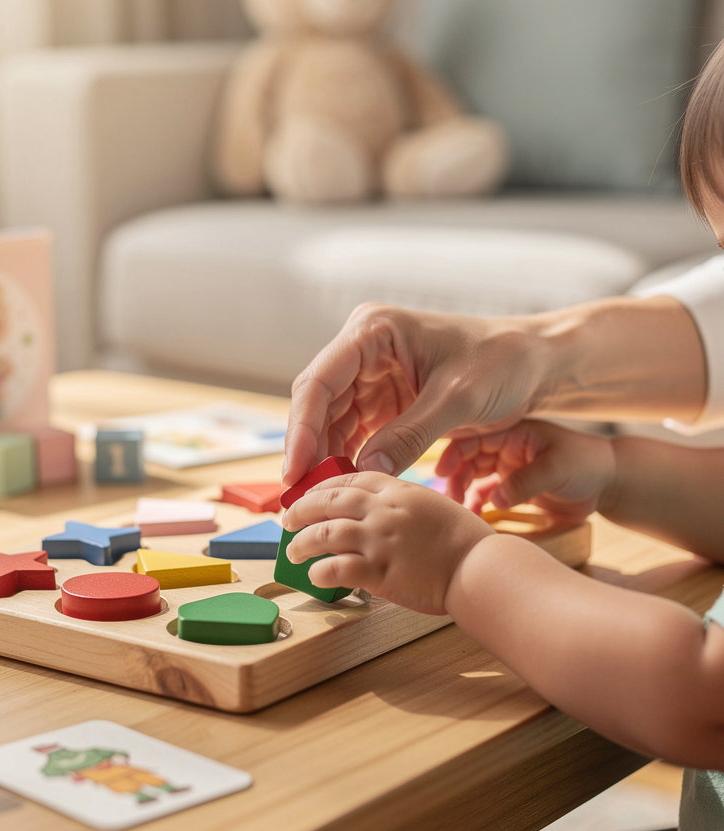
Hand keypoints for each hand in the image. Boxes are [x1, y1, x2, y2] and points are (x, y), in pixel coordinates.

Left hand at [281, 472, 493, 614]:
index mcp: (398, 490)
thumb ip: (401, 504)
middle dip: (301, 509)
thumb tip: (376, 514)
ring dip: (301, 542)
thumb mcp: (432, 505)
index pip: (349, 479)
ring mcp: (379, 540)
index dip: (322, 486)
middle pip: (328, 501)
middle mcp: (383, 510)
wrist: (481, 568)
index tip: (310, 495)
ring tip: (293, 550)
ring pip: (323, 534)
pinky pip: (336, 568)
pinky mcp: (379, 571)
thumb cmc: (465, 542)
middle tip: (287, 519)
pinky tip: (315, 576)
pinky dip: (320, 571)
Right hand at [284, 303, 542, 485]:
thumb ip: (409, 435)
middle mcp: (362, 350)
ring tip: (316, 499)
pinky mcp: (382, 402)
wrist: (534, 364)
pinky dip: (347, 461)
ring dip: (323, 460)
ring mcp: (369, 377)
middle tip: (297, 495)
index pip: (320, 380)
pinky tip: (342, 488)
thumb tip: (363, 471)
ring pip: (329, 423)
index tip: (296, 469)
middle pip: (316, 404)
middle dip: (307, 449)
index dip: (302, 427)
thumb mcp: (457, 399)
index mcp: (373, 331)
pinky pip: (353, 435)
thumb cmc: (502, 363)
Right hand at [437, 420, 615, 523]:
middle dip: (455, 477)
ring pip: (473, 477)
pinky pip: (486, 494)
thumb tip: (494, 499)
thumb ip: (525, 482)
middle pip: (468, 458)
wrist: (607, 483)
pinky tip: (474, 517)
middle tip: (450, 499)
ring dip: (462, 492)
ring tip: (459, 510)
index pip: (475, 438)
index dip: (455, 453)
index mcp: (514, 433)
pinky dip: (476, 505)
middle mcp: (506, 448)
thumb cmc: (586, 465)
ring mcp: (507, 467)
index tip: (441, 472)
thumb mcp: (557, 468)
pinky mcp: (512, 487)